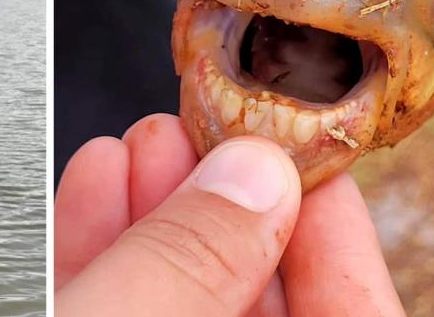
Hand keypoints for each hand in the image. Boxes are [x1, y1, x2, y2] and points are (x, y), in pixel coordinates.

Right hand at [54, 114, 403, 316]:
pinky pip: (108, 307)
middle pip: (257, 296)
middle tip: (212, 134)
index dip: (335, 234)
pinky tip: (98, 181)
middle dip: (229, 203)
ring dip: (161, 210)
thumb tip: (254, 176)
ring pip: (180, 296)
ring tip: (147, 142)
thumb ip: (192, 259)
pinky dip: (102, 247)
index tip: (305, 160)